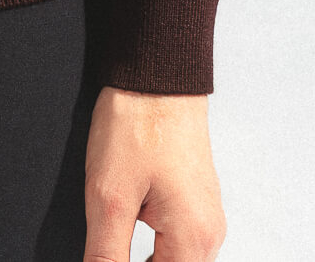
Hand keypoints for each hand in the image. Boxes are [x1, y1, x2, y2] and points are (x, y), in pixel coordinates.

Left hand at [83, 86, 226, 261]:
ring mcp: (204, 214)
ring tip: (115, 226)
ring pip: (171, 258)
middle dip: (133, 259)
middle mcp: (208, 233)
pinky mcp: (194, 198)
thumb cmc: (138, 123)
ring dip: (141, 255)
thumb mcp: (110, 196)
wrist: (156, 72)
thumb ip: (107, 253)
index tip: (106, 254)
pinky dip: (150, 240)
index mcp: (194, 240)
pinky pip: (174, 236)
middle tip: (106, 239)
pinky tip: (127, 218)